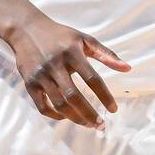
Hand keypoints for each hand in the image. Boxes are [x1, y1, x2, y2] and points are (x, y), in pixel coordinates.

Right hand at [5, 12, 129, 127]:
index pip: (92, 78)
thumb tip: (128, 68)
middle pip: (73, 96)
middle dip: (89, 114)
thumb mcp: (85, 39)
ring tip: (89, 124)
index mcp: (72, 53)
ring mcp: (41, 75)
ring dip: (75, 118)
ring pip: (59, 104)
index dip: (104, 96)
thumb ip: (106, 54)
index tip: (114, 110)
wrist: (26, 29)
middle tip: (101, 125)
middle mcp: (55, 65)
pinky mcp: (29, 83)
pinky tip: (68, 117)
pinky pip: (42, 106)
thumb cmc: (61, 36)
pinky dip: (55, 116)